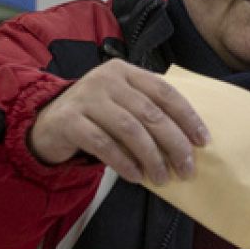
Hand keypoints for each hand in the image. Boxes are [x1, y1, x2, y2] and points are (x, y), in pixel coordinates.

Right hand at [27, 60, 209, 186]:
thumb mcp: (122, 103)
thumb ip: (148, 110)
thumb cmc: (95, 116)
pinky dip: (124, 162)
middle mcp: (106, 79)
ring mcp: (86, 98)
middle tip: (187, 168)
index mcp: (126, 71)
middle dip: (173, 143)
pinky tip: (136, 176)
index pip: (164, 91)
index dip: (186, 116)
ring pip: (129, 129)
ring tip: (163, 177)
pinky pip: (103, 144)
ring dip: (151, 156)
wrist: (47, 122)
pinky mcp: (69, 120)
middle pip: (150, 112)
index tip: (202, 141)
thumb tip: (188, 140)